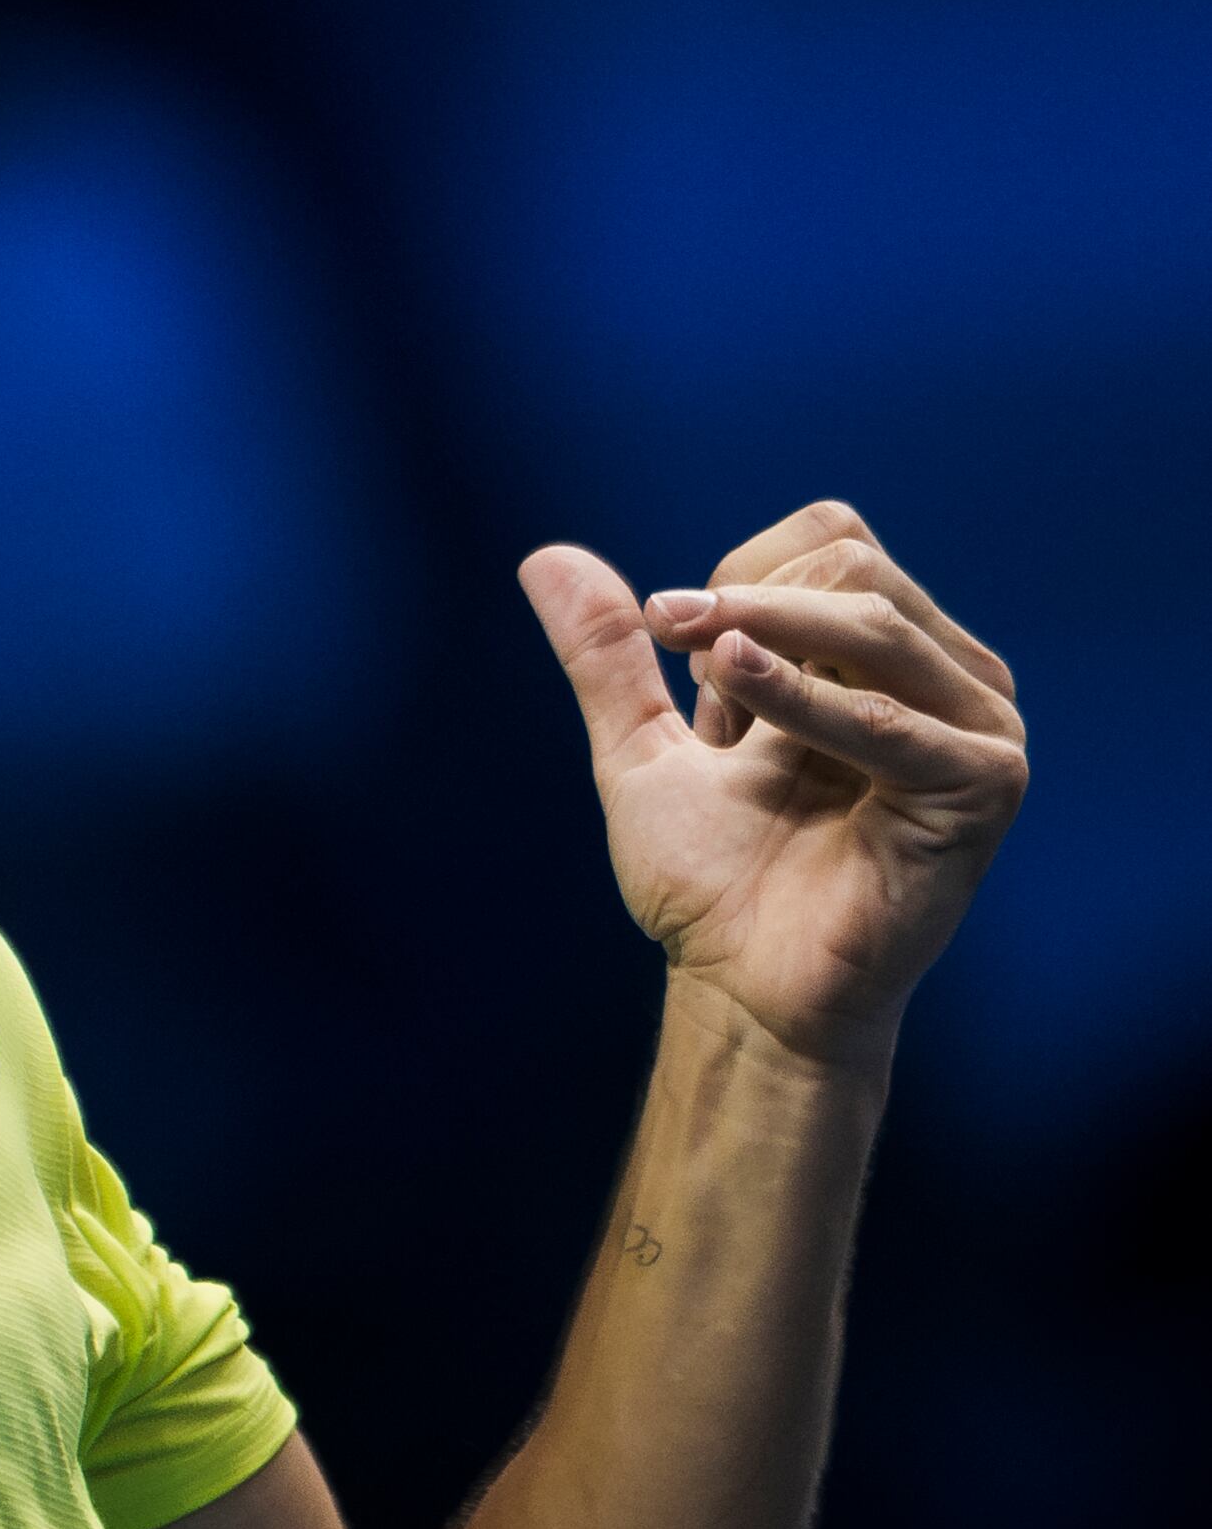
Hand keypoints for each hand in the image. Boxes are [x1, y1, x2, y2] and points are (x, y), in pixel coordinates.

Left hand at [520, 502, 1025, 1068]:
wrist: (743, 986)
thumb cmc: (711, 881)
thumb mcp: (641, 750)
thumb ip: (606, 657)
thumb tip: (544, 556)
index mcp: (875, 662)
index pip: (831, 542)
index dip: (739, 571)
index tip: (662, 626)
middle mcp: (937, 681)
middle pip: (850, 566)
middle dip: (743, 600)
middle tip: (674, 648)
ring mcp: (972, 728)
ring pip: (873, 619)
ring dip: (766, 633)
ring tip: (702, 670)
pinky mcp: (983, 783)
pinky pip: (892, 715)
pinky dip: (805, 702)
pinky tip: (740, 710)